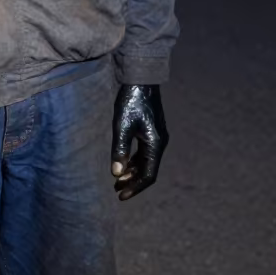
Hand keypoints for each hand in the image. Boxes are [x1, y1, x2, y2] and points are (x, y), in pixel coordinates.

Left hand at [111, 84, 168, 200]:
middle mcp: (160, 143)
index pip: (148, 175)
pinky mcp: (151, 131)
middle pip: (148, 171)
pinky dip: (134, 161)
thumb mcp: (122, 125)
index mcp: (155, 144)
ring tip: (117, 180)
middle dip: (133, 182)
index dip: (135, 188)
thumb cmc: (130, 101)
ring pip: (146, 162)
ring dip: (132, 172)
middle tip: (116, 190)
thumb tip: (116, 174)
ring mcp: (157, 137)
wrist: (140, 78)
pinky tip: (123, 164)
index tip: (120, 195)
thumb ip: (120, 149)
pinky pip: (144, 153)